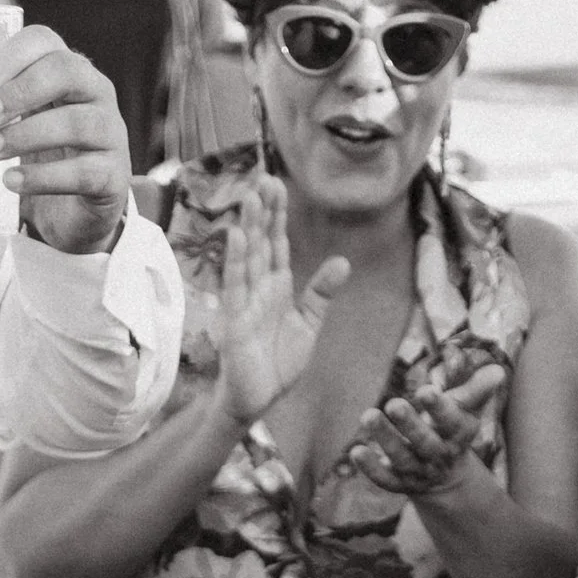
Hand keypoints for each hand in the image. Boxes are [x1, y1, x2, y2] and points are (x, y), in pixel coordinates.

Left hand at [0, 27, 130, 253]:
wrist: (72, 212)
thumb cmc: (41, 154)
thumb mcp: (14, 117)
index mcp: (68, 68)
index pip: (43, 42)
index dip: (6, 57)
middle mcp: (96, 92)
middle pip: (65, 71)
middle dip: (17, 92)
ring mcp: (111, 133)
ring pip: (77, 122)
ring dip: (26, 135)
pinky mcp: (113, 177)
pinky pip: (84, 171)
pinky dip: (43, 177)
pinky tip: (10, 182)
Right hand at [215, 172, 347, 427]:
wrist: (258, 399)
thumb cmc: (278, 363)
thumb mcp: (308, 324)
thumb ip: (321, 293)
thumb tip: (342, 261)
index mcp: (276, 287)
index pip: (277, 243)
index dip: (278, 215)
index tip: (279, 185)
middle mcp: (259, 288)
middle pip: (261, 242)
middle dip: (263, 211)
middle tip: (264, 177)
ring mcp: (245, 302)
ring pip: (247, 257)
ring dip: (249, 226)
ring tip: (251, 196)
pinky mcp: (234, 321)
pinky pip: (235, 286)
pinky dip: (235, 260)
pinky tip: (238, 235)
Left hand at [345, 367, 506, 500]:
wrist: (446, 475)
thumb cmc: (452, 429)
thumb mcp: (466, 409)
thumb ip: (476, 390)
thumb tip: (498, 373)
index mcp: (458, 435)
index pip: (452, 422)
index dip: (440, 409)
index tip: (426, 392)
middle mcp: (439, 456)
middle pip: (425, 443)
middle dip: (411, 425)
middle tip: (394, 403)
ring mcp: (418, 472)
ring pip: (402, 459)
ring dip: (385, 439)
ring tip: (368, 416)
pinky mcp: (399, 483)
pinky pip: (385, 479)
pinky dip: (370, 468)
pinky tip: (356, 451)